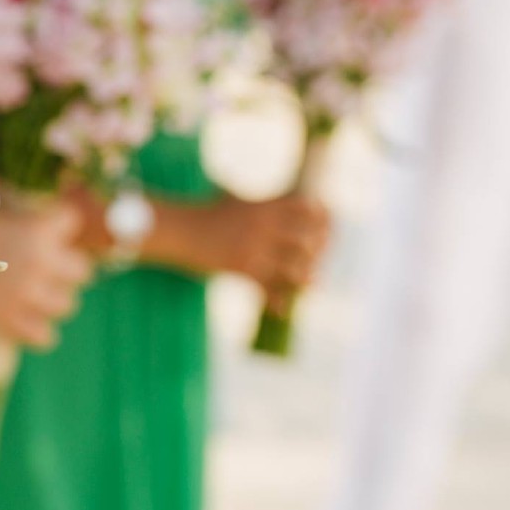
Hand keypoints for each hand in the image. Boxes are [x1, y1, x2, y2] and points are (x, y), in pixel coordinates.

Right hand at [0, 201, 92, 349]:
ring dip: (53, 299)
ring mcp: (29, 295)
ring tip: (34, 294)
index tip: (46, 227)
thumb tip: (34, 221)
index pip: (71, 221)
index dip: (59, 225)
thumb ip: (17, 218)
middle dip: (65, 268)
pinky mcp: (12, 323)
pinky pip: (45, 336)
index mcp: (36, 229)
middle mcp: (41, 262)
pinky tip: (23, 319)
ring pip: (66, 304)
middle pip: (81, 270)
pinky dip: (37, 330)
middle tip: (45, 268)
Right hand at [204, 194, 330, 300]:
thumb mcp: (236, 199)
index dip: (323, 218)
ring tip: (312, 283)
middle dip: (318, 250)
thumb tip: (282, 201)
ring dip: (305, 277)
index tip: (329, 228)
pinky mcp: (242, 269)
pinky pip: (266, 288)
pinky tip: (282, 310)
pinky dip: (275, 301)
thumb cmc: (207, 214)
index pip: (308, 209)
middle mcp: (264, 226)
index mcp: (265, 206)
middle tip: (320, 257)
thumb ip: (261, 202)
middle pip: (306, 239)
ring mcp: (254, 249)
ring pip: (294, 267)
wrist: (180, 231)